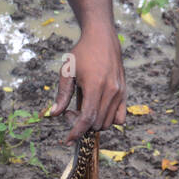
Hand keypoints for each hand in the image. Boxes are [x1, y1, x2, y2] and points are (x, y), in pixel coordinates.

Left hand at [48, 27, 126, 142]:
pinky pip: (120, 117)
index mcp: (95, 86)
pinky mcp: (124, 92)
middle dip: (82, 125)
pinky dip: (108, 120)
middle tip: (71, 112)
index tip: (68, 140)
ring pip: (108, 123)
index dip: (76, 132)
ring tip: (83, 109)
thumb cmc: (82, 53)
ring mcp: (120, 92)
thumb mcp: (67, 71)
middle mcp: (111, 91)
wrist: (102, 37)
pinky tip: (97, 110)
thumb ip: (62, 94)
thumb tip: (54, 114)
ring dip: (93, 123)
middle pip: (97, 123)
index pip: (87, 118)